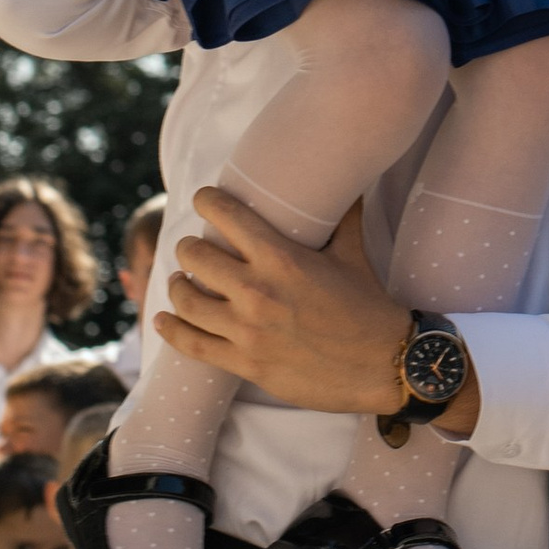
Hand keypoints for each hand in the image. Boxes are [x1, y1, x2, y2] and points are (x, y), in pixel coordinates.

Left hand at [157, 195, 475, 429]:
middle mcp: (257, 292)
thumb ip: (343, 218)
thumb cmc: (370, 307)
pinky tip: (164, 319)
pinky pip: (192, 344)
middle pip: (196, 257)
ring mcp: (247, 331)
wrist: (384, 363)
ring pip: (187, 300)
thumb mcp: (355, 254)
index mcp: (283, 259)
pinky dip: (172, 329)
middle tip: (194, 246)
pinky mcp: (245, 363)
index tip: (204, 199)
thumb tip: (351, 184)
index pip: (228, 217)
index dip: (208, 201)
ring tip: (182, 279)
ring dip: (179, 284)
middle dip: (190, 247)